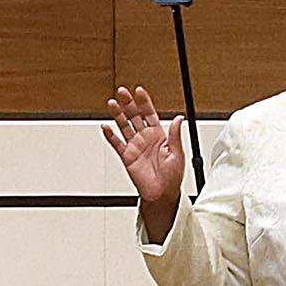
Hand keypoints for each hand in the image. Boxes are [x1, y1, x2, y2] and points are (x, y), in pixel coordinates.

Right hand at [103, 86, 186, 208]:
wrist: (162, 194)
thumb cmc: (172, 176)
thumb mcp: (178, 154)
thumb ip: (176, 135)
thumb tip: (179, 118)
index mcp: (159, 136)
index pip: (150, 114)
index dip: (144, 102)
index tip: (139, 90)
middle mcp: (145, 138)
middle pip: (134, 116)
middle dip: (128, 103)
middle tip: (122, 92)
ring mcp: (135, 146)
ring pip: (124, 126)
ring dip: (118, 115)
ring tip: (112, 103)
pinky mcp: (126, 157)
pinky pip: (116, 144)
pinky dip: (110, 135)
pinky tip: (106, 127)